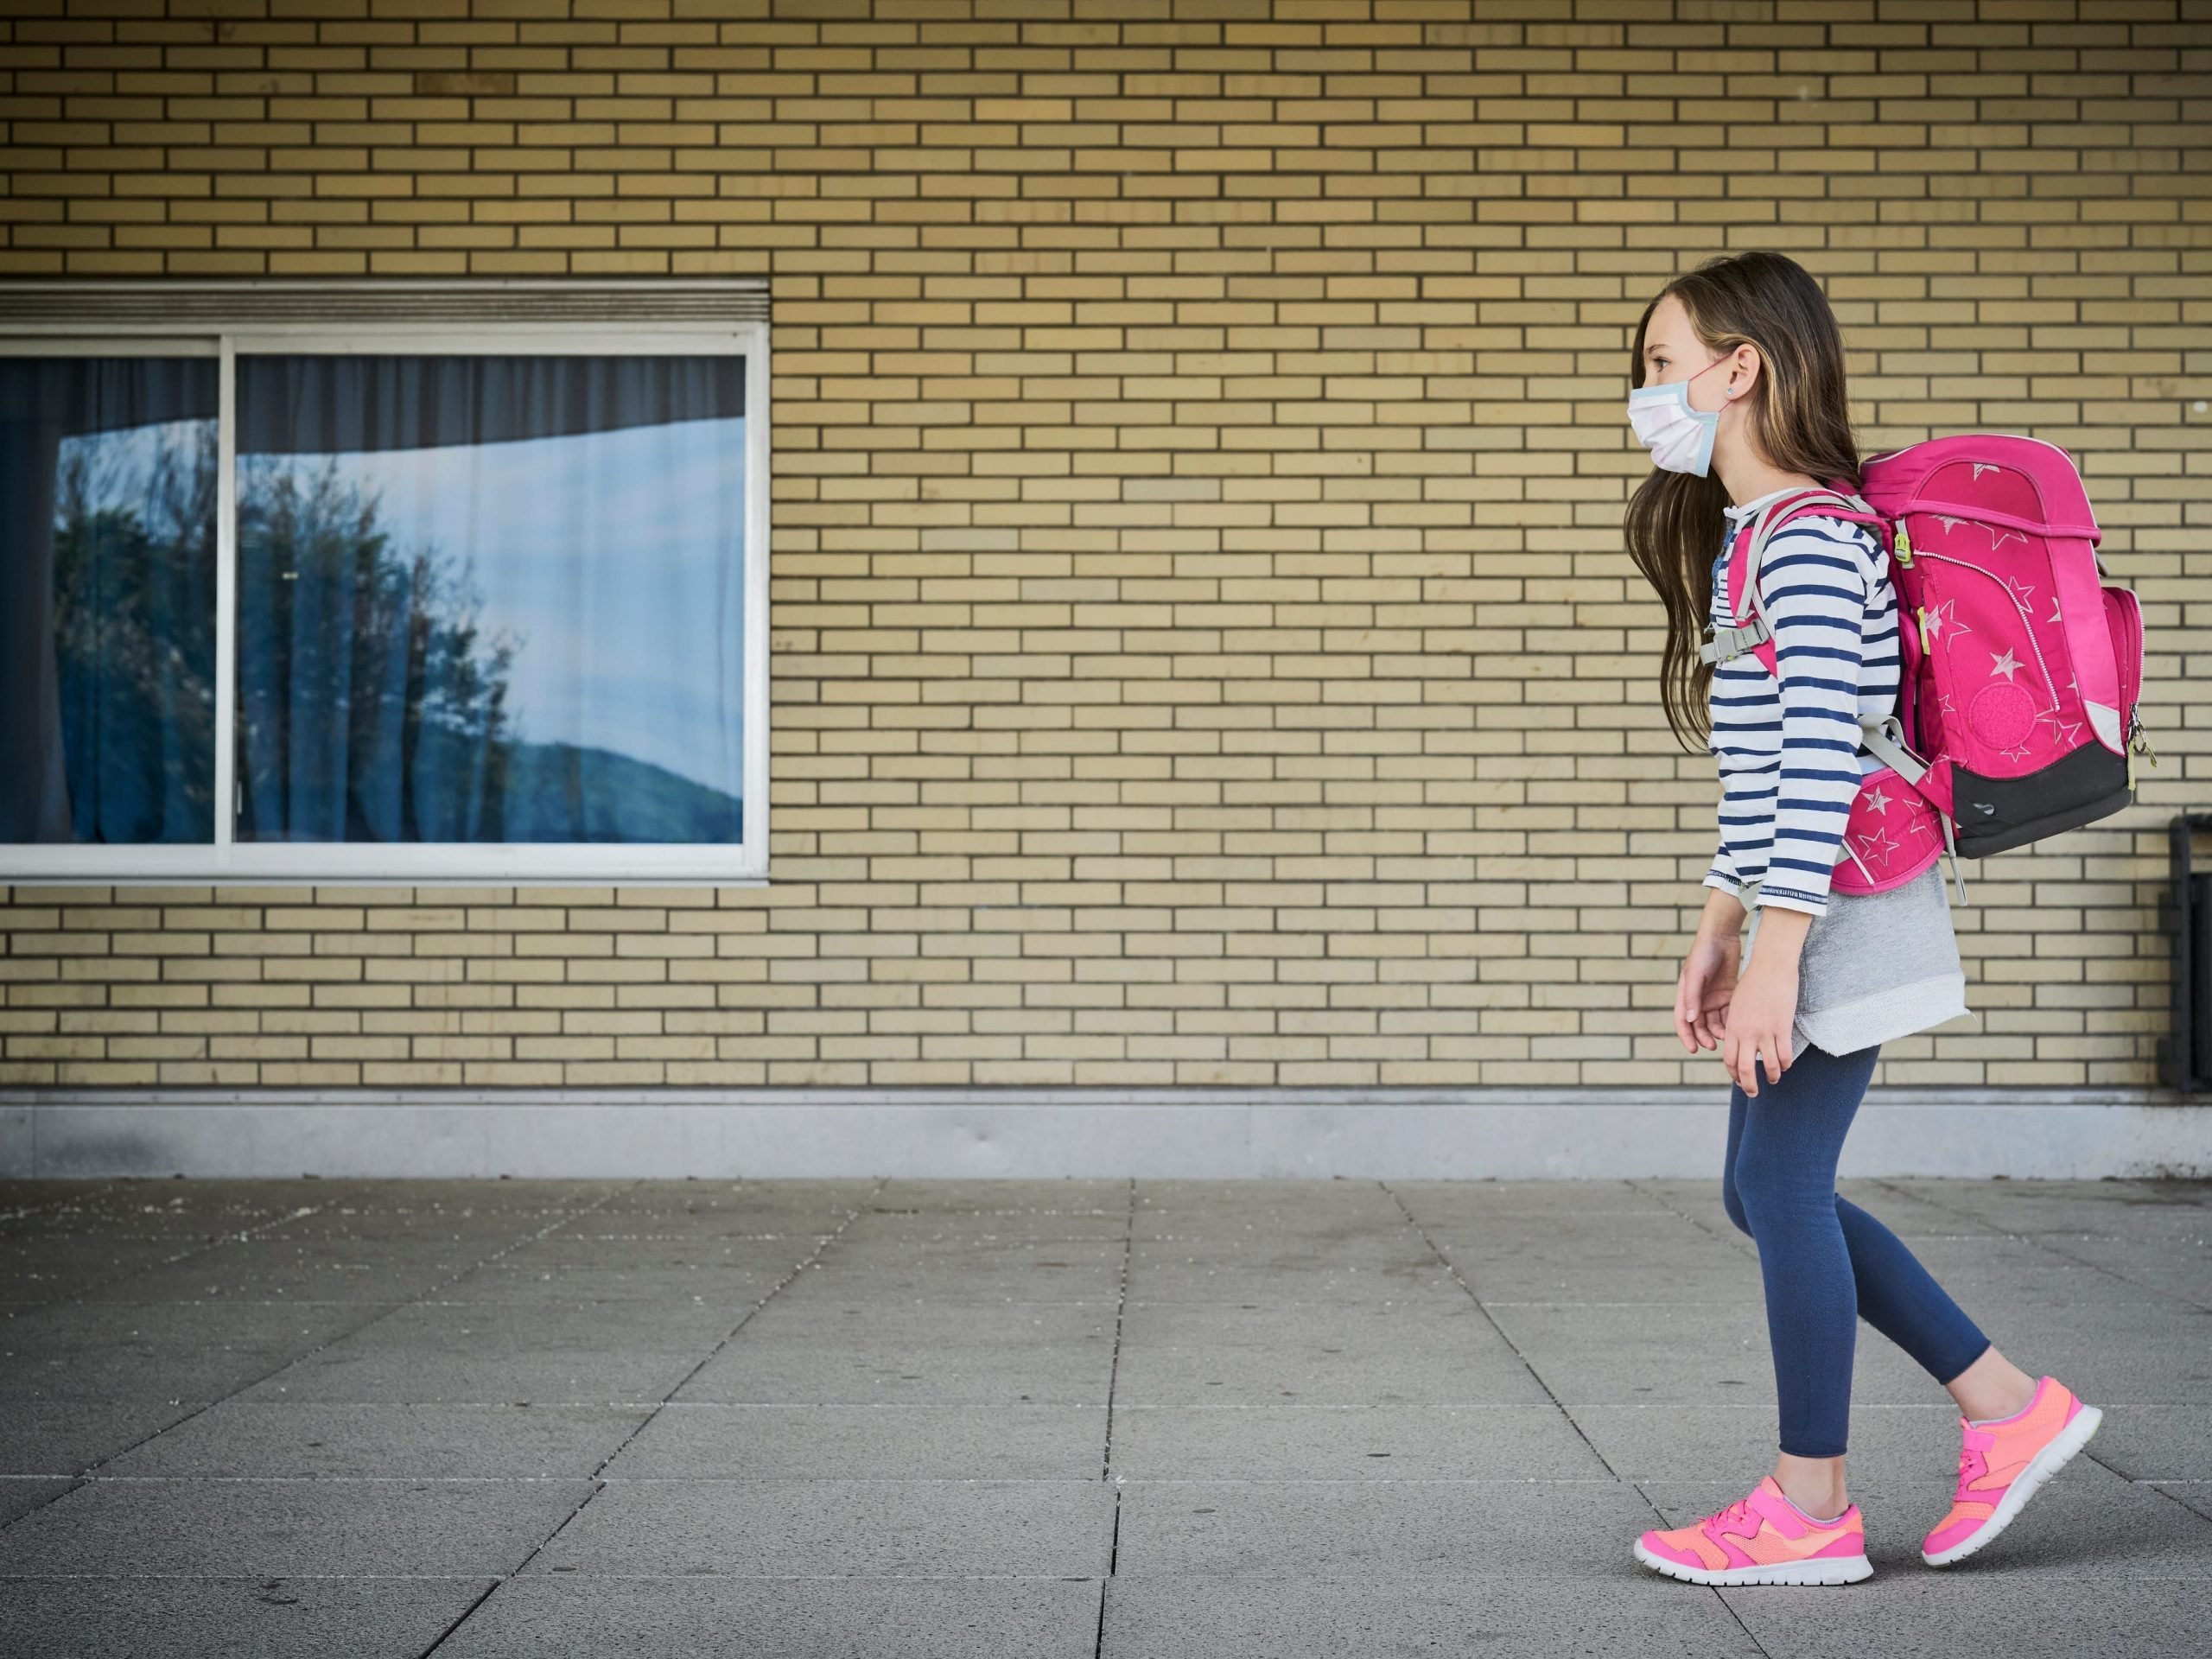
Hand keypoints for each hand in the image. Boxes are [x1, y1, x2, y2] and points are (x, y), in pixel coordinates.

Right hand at [1675, 930, 1738, 1052]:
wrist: (1722, 935)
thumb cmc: (1703, 952)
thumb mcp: (1695, 974)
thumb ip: (1692, 997)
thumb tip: (1690, 1020)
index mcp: (1685, 995)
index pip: (1682, 1021)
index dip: (1687, 1037)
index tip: (1695, 1049)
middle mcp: (1698, 999)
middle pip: (1699, 1025)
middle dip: (1705, 1036)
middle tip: (1714, 1045)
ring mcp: (1713, 998)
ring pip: (1715, 1022)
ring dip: (1719, 1031)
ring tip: (1728, 1036)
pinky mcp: (1727, 994)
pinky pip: (1728, 1013)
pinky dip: (1731, 1021)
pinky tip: (1737, 1027)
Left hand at [1722, 955, 1797, 1095]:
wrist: (1770, 967)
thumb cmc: (1753, 984)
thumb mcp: (1736, 1006)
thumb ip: (1736, 1025)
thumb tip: (1738, 1041)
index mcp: (1732, 1028)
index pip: (1729, 1060)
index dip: (1734, 1074)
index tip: (1738, 1080)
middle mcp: (1746, 1033)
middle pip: (1745, 1069)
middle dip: (1749, 1086)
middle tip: (1753, 1093)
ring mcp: (1765, 1031)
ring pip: (1769, 1066)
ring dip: (1772, 1077)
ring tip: (1774, 1080)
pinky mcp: (1782, 1027)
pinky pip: (1784, 1054)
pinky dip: (1786, 1064)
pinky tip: (1786, 1066)